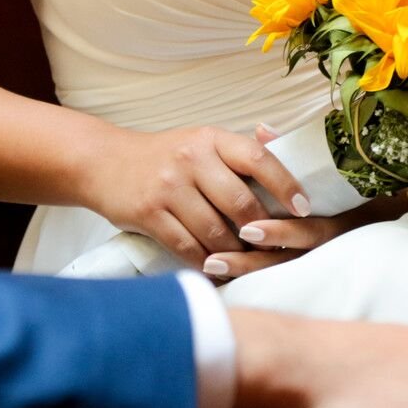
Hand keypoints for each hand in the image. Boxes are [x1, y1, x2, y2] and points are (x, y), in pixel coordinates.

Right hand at [84, 125, 308, 270]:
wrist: (103, 162)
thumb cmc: (164, 157)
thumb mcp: (200, 143)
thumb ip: (239, 153)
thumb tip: (291, 162)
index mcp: (210, 139)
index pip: (258, 158)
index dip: (286, 184)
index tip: (304, 208)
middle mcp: (190, 159)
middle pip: (240, 203)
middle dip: (262, 231)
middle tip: (277, 247)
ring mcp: (168, 187)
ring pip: (215, 231)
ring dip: (236, 253)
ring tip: (248, 261)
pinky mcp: (149, 214)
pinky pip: (187, 247)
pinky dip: (207, 262)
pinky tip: (217, 268)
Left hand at [200, 125, 407, 279]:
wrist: (393, 214)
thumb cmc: (360, 185)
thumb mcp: (337, 167)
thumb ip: (295, 150)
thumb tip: (261, 130)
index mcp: (344, 220)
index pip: (314, 232)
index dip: (282, 232)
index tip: (249, 228)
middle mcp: (335, 247)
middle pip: (292, 260)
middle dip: (253, 260)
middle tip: (216, 256)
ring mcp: (324, 262)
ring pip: (283, 273)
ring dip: (245, 271)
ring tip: (210, 267)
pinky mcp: (311, 273)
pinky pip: (279, 281)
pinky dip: (250, 280)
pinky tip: (220, 279)